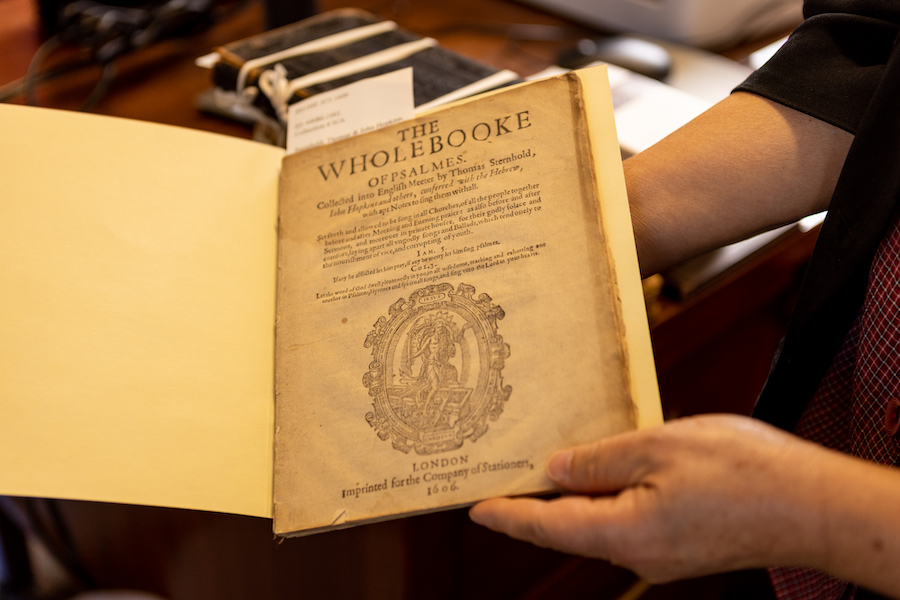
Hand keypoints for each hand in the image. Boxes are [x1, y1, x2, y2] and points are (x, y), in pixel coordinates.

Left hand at [469, 414, 829, 582]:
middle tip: (506, 478)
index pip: (546, 527)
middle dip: (537, 505)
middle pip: (570, 528)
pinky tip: (611, 472)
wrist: (815, 505)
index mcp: (623, 532)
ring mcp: (662, 555)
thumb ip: (600, 459)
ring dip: (577, 497)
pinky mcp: (683, 546)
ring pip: (602, 523)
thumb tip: (558, 469)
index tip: (477, 508)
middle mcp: (638, 555)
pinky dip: (610, 499)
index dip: (508, 516)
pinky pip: (630, 522)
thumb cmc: (745, 473)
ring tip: (555, 465)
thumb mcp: (658, 447)